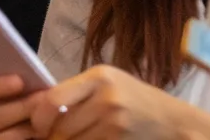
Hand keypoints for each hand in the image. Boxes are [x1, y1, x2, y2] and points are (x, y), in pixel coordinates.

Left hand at [31, 65, 209, 139]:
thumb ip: (77, 93)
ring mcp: (115, 120)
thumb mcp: (108, 84)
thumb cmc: (134, 100)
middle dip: (52, 138)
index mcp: (99, 76)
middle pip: (61, 126)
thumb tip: (37, 110)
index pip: (53, 99)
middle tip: (51, 139)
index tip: (38, 127)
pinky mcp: (120, 139)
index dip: (39, 118)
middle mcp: (107, 96)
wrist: (172, 121)